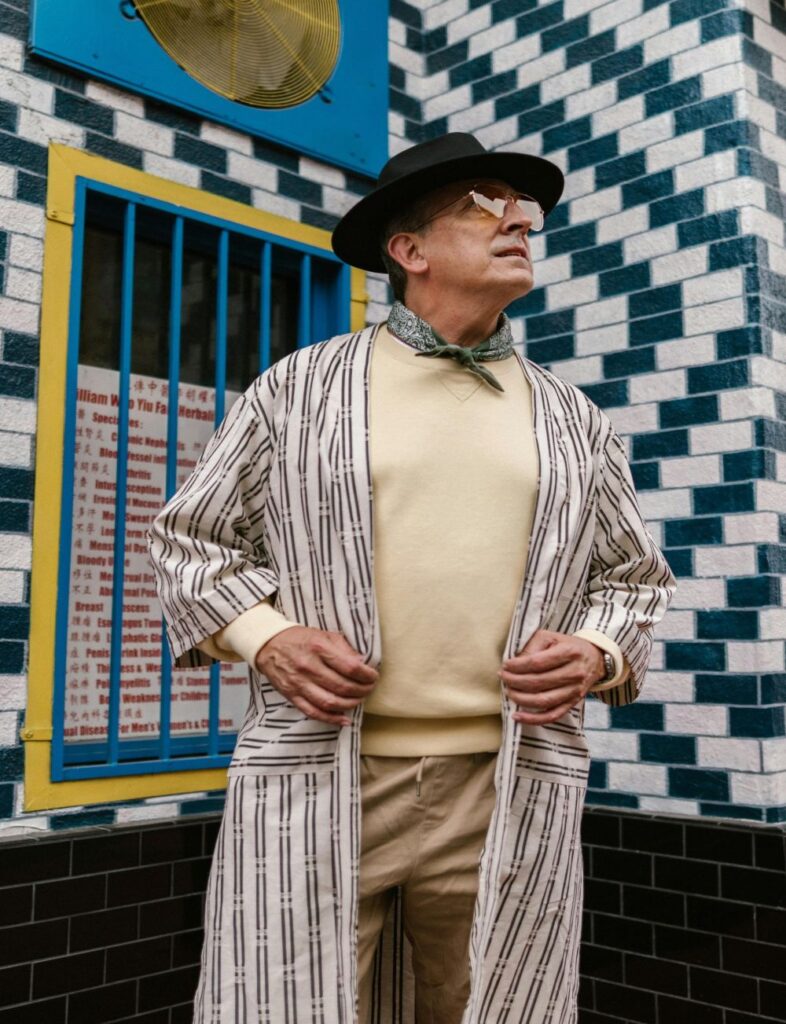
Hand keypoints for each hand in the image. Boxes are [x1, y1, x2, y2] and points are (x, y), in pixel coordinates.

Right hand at [255, 626, 378, 726]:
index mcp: (319, 648)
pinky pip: (313, 712)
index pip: (350, 667)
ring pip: (330, 702)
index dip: (366, 675)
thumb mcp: (324, 635)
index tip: (373, 676)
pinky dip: (331, 719)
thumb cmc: (300, 639)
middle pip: (342, 686)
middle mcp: (308, 666)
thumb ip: (344, 648)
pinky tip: (344, 719)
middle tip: (369, 689)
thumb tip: (362, 663)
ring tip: (359, 700)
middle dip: (362, 691)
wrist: (269, 645)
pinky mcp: (292, 695)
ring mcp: (299, 683)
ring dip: (350, 705)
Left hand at [498, 629, 605, 724]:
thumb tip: (515, 662)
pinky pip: (552, 716)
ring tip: (508, 691)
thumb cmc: (567, 646)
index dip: (517, 666)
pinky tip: (517, 716)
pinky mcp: (572, 703)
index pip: (537, 662)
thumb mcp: (551, 637)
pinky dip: (533, 719)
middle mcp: (574, 673)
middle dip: (515, 681)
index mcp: (569, 652)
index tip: (505, 666)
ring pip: (543, 700)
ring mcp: (574, 691)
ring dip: (521, 698)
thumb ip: (532, 646)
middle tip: (503, 677)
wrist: (595, 659)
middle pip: (538, 682)